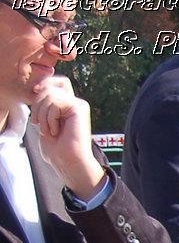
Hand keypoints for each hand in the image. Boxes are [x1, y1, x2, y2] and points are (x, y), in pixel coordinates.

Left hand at [30, 77, 104, 200]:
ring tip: (48, 130)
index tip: (35, 93)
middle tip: (38, 123)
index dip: (45, 83)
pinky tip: (56, 130)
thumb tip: (38, 88)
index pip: (58, 81)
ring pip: (49, 94)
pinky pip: (56, 103)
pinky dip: (50, 118)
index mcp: (67, 106)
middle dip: (37, 104)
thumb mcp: (44, 121)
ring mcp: (79, 105)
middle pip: (49, 87)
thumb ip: (44, 103)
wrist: (68, 161)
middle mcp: (75, 103)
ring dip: (42, 114)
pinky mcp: (80, 108)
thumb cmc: (56, 148)